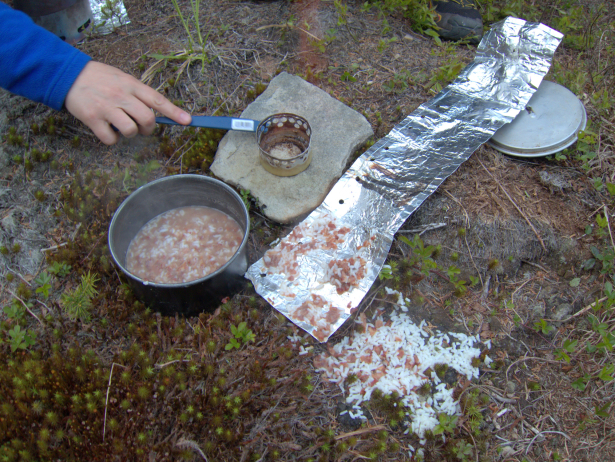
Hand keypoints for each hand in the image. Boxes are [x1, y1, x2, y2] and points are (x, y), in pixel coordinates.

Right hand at [64, 61, 190, 144]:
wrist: (68, 74)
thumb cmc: (100, 78)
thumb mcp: (122, 79)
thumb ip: (139, 94)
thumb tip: (157, 112)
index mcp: (131, 85)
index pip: (157, 100)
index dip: (174, 112)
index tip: (188, 121)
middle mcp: (121, 95)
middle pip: (147, 119)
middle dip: (148, 128)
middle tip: (141, 127)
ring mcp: (107, 107)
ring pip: (131, 130)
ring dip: (130, 133)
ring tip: (120, 125)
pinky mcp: (92, 118)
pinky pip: (111, 139)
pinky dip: (112, 139)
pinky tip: (107, 129)